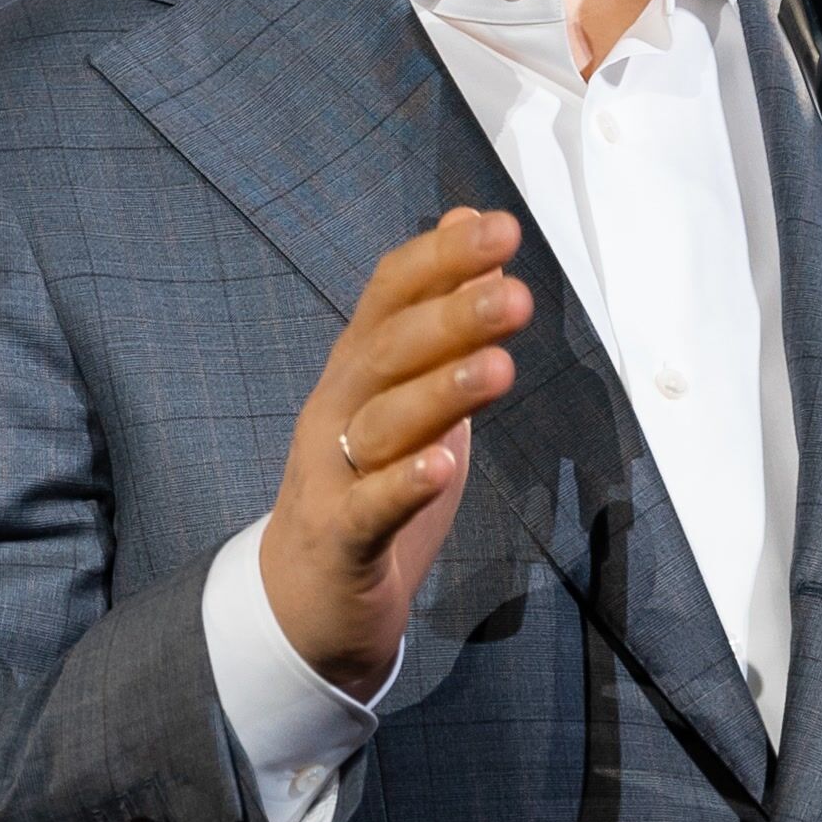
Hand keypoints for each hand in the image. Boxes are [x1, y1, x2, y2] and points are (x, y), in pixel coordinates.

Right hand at [259, 207, 532, 697]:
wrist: (304, 600)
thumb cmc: (370, 482)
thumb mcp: (412, 392)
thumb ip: (442, 313)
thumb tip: (468, 222)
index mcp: (358, 368)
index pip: (390, 294)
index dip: (442, 259)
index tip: (501, 228)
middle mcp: (338, 408)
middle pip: (390, 351)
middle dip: (454, 319)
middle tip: (516, 296)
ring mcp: (332, 472)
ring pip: (384, 423)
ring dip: (441, 392)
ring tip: (497, 370)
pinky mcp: (339, 538)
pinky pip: (369, 508)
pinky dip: (403, 485)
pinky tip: (440, 464)